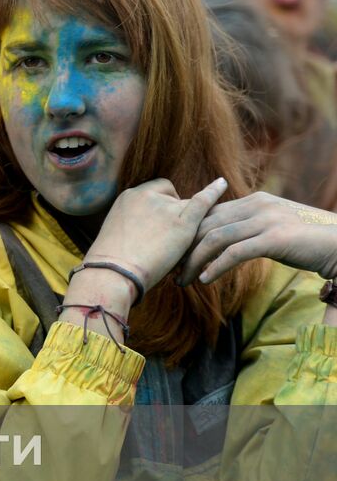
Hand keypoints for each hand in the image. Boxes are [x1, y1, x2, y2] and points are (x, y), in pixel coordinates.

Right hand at [85, 178, 228, 292]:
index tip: (162, 224)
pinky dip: (214, 192)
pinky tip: (223, 184)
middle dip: (174, 214)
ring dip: (187, 222)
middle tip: (168, 241)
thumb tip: (148, 236)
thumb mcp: (117, 236)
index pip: (154, 192)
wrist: (112, 273)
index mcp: (128, 197)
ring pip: (186, 207)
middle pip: (171, 198)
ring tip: (181, 246)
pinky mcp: (182, 223)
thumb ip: (134, 226)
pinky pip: (202, 201)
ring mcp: (165, 207)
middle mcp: (146, 195)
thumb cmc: (112, 264)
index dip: (162, 205)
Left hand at [179, 193, 336, 285]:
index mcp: (254, 200)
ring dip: (195, 261)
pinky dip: (216, 266)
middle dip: (185, 249)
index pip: (209, 214)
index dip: (188, 234)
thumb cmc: (307, 241)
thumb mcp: (274, 228)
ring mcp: (266, 220)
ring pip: (215, 238)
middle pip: (207, 224)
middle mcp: (257, 205)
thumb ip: (249, 227)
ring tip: (184, 280)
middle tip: (172, 270)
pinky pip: (235, 252)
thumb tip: (221, 241)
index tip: (175, 254)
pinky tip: (206, 280)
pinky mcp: (275, 238)